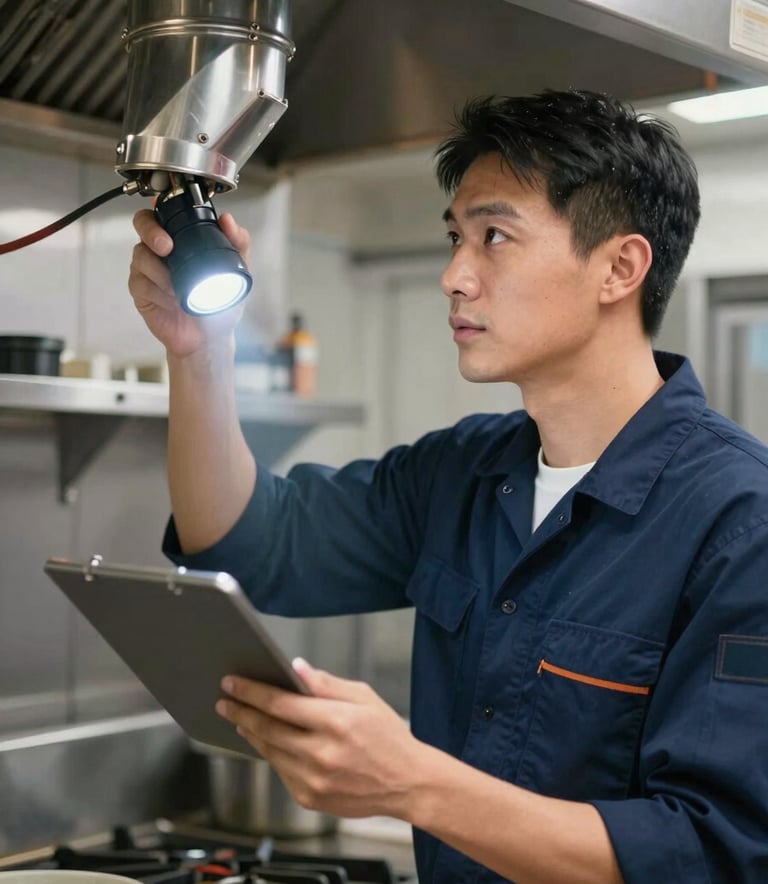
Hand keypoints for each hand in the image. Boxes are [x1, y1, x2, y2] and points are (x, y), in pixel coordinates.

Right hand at [128, 209, 250, 357]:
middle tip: (167, 248)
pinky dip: (156, 291)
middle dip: (152, 233)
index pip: (165, 214)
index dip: (162, 211)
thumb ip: (239, 244)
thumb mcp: (238, 272)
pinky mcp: (140, 290)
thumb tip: (228, 220)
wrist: (209, 338)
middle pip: (143, 224)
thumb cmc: (220, 302)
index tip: (174, 222)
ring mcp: (148, 269)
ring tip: (178, 289)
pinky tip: (171, 300)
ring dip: (160, 272)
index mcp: (182, 238)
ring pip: (141, 256)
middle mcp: (161, 249)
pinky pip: (140, 282)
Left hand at [216, 658, 426, 819]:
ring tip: (240, 719)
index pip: (281, 703)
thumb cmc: (388, 737)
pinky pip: (281, 772)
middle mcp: (322, 753)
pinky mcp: (310, 799)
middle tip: (224, 700)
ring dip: (251, 733)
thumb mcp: (364, 697)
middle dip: (241, 712)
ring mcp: (314, 780)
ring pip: (269, 751)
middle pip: (267, 728)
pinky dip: (271, 754)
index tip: (232, 682)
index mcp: (336, 722)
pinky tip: (266, 741)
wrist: (407, 783)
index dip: (251, 691)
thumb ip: (327, 684)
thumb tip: (296, 669)